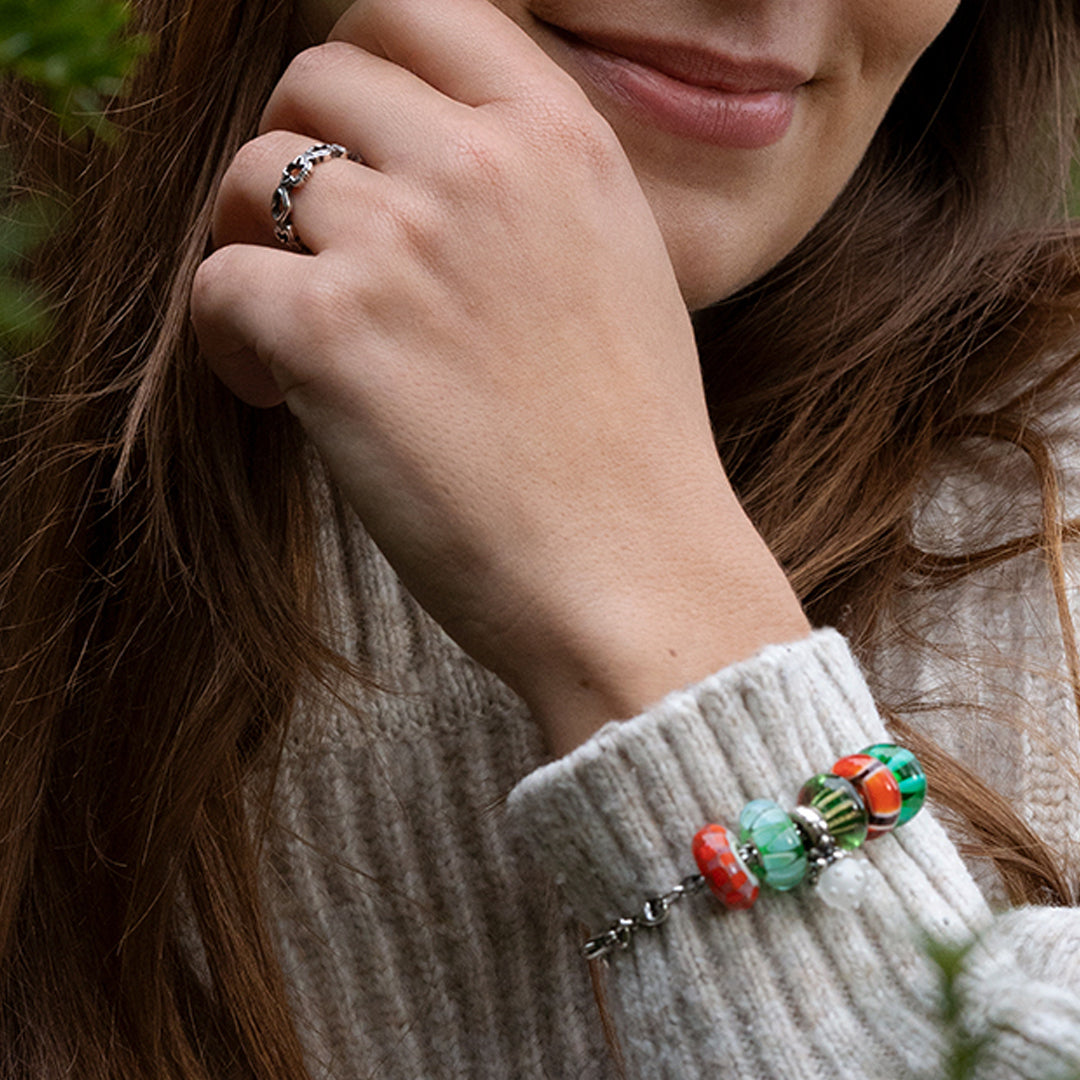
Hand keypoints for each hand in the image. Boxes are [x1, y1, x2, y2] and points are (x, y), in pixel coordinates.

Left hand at [190, 0, 809, 753]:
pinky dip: (231, 340)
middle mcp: (482, 167)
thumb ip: (531, 196)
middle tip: (310, 248)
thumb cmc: (632, 451)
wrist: (634, 571)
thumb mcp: (619, 276)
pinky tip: (283, 398)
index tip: (349, 142)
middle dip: (294, 156)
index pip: (416, 9)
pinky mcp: (331, 334)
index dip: (357, 67)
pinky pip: (220, 286)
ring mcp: (404, 242)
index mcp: (563, 141)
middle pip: (312, 79)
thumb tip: (428, 168)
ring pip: (249, 179)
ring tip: (295, 337)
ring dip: (252, 249)